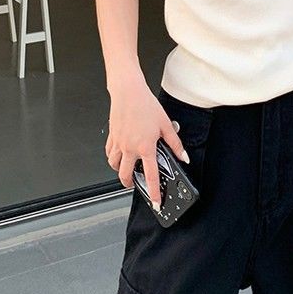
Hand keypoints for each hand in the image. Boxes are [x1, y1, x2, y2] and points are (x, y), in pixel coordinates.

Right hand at [105, 80, 189, 208]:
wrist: (128, 91)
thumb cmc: (146, 105)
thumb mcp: (166, 124)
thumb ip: (175, 143)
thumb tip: (183, 156)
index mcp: (145, 147)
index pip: (151, 176)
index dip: (153, 192)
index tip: (155, 202)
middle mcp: (130, 148)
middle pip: (125, 175)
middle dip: (129, 184)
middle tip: (134, 184)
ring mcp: (119, 143)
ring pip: (114, 165)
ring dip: (119, 170)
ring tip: (126, 169)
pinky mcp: (112, 136)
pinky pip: (109, 152)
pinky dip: (112, 157)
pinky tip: (117, 154)